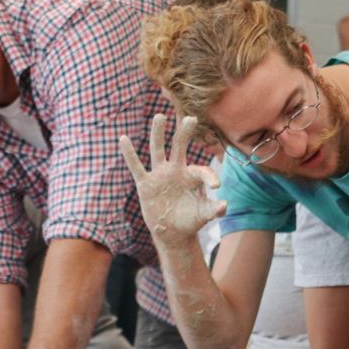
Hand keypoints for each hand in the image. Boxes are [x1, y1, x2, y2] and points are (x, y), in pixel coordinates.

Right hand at [120, 114, 225, 247]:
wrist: (173, 232)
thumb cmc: (191, 219)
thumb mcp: (205, 214)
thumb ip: (215, 210)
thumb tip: (225, 205)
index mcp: (192, 176)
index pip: (203, 170)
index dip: (210, 176)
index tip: (217, 186)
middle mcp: (176, 170)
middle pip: (179, 147)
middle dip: (184, 132)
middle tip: (190, 118)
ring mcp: (160, 175)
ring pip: (157, 150)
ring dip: (158, 134)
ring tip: (159, 116)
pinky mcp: (146, 184)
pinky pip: (136, 167)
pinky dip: (129, 154)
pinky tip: (123, 139)